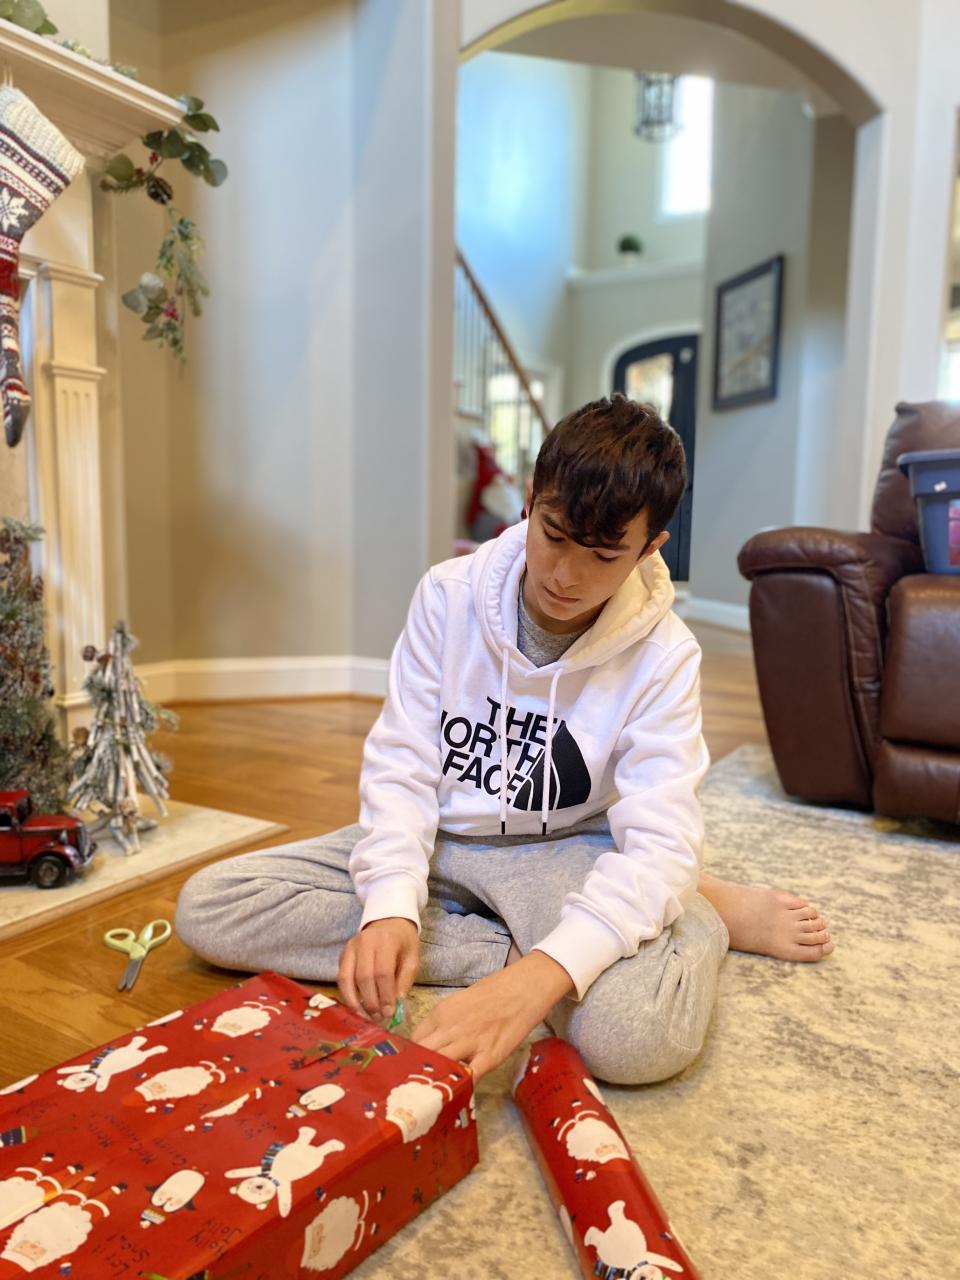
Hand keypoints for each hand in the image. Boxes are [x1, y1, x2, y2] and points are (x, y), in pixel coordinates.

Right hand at [338, 917, 418, 1022]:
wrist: (389, 922)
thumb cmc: (403, 943)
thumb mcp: (412, 959)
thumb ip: (404, 981)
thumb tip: (396, 1006)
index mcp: (386, 941)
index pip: (383, 972)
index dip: (385, 995)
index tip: (389, 1013)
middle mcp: (364, 942)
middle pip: (363, 977)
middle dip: (370, 1001)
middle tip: (378, 1018)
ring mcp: (350, 947)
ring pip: (347, 979)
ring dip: (355, 1002)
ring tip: (366, 1016)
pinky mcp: (342, 954)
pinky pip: (341, 978)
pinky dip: (348, 995)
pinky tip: (357, 1006)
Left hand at [410, 952, 573, 1079]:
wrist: (526, 986)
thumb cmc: (495, 992)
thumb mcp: (460, 1002)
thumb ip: (444, 1023)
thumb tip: (432, 1045)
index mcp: (440, 1012)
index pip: (413, 1041)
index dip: (410, 1056)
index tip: (409, 1068)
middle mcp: (450, 1028)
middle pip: (421, 1056)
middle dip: (415, 1072)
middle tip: (414, 1088)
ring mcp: (469, 1042)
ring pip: (439, 1067)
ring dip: (433, 1082)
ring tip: (428, 1097)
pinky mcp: (490, 1056)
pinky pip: (468, 1076)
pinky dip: (460, 1087)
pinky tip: (455, 1095)